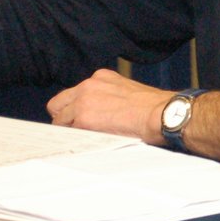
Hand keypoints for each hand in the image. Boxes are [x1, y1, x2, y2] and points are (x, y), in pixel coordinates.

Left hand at [47, 69, 172, 142]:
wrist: (161, 114)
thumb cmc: (153, 109)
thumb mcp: (128, 93)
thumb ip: (108, 98)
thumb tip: (100, 114)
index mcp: (101, 77)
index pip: (75, 94)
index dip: (75, 109)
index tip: (81, 119)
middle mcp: (89, 85)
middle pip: (58, 104)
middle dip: (64, 118)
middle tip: (77, 131)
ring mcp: (84, 101)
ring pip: (59, 119)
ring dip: (69, 130)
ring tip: (86, 139)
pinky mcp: (83, 119)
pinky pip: (66, 132)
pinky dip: (73, 139)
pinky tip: (87, 143)